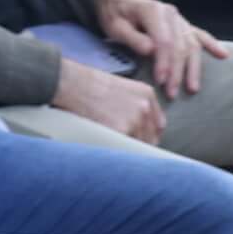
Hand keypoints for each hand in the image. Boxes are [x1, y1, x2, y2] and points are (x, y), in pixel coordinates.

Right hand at [48, 55, 164, 142]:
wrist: (74, 84)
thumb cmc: (89, 85)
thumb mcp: (121, 86)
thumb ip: (136, 103)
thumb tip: (141, 126)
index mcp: (146, 94)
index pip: (158, 124)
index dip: (149, 134)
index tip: (141, 139)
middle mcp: (144, 107)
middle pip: (151, 137)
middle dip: (139, 142)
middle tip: (125, 145)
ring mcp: (135, 119)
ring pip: (138, 144)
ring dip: (127, 147)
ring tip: (113, 144)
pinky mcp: (122, 130)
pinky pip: (126, 147)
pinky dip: (118, 149)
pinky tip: (108, 144)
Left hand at [84, 0, 225, 97]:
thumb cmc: (113, 14)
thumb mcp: (114, 26)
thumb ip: (133, 38)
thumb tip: (151, 51)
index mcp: (153, 11)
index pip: (164, 41)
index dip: (164, 63)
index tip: (160, 81)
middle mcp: (171, 14)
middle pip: (180, 46)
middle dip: (177, 72)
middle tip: (172, 93)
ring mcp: (179, 19)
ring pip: (192, 44)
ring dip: (194, 68)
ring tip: (193, 88)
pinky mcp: (183, 24)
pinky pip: (200, 34)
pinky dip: (212, 44)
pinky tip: (224, 55)